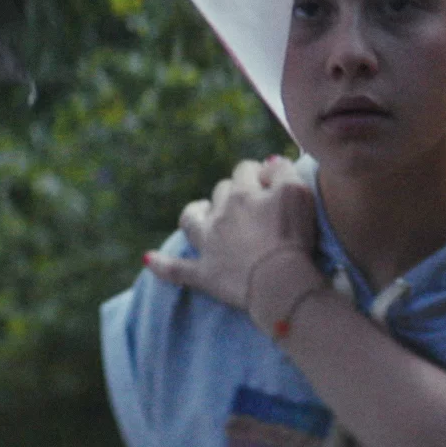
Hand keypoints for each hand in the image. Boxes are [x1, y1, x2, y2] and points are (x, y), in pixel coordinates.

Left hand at [145, 156, 320, 319]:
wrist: (278, 282)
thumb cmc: (292, 235)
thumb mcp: (298, 192)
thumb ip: (282, 169)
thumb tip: (266, 164)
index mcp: (242, 193)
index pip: (244, 170)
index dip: (257, 173)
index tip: (270, 183)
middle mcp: (220, 214)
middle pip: (221, 192)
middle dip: (233, 192)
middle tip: (252, 205)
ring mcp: (208, 244)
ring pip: (191, 219)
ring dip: (196, 213)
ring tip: (202, 212)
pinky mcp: (204, 274)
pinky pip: (176, 269)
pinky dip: (161, 264)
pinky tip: (147, 258)